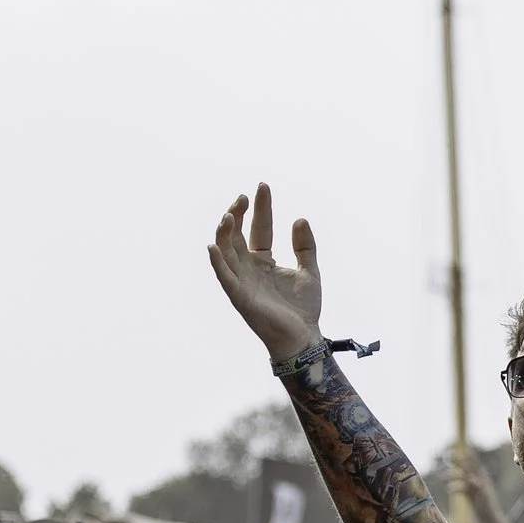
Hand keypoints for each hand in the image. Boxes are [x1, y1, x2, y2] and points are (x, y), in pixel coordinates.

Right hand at [208, 183, 324, 361]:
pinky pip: (224, 277)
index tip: (263, 186)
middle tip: (244, 197)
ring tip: (230, 213)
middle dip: (237, 214)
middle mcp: (249, 268)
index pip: (259, 228)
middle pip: (236, 235)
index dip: (261, 208)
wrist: (304, 336)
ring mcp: (242, 281)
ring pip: (225, 251)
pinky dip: (217, 262)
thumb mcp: (309, 271)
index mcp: (264, 260)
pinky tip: (214, 245)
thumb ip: (305, 246)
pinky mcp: (239, 296)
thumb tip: (300, 219)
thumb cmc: (303, 308)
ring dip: (224, 232)